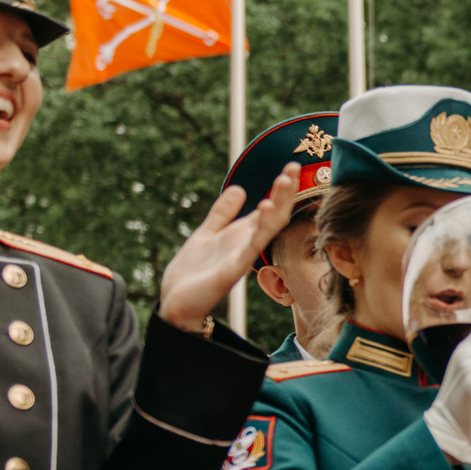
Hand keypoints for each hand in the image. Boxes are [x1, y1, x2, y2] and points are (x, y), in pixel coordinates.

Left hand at [156, 166, 300, 333]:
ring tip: (283, 183)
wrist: (177, 303)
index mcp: (242, 235)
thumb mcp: (207, 233)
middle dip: (284, 193)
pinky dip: (258, 231)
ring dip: (276, 206)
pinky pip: (249, 249)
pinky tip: (264, 211)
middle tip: (293, 169)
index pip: (269, 208)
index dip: (280, 188)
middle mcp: (246, 245)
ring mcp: (241, 258)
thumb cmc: (194, 272)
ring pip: (266, 229)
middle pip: (273, 215)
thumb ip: (223, 213)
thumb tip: (239, 188)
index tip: (291, 166)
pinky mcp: (231, 271)